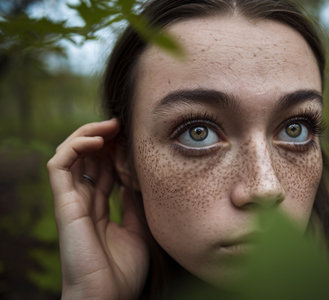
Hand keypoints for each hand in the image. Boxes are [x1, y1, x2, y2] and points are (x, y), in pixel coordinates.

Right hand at [47, 119, 148, 299]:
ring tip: (112, 125)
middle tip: (125, 125)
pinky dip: (74, 146)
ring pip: (71, 156)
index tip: (135, 139)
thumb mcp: (138, 229)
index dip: (116, 151)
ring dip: (89, 134)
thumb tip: (137, 181)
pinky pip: (59, 166)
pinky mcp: (63, 204)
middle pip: (89, 160)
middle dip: (106, 138)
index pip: (103, 170)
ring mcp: (72, 202)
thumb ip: (133, 204)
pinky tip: (97, 139)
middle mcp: (84, 202)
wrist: (108, 298)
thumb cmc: (123, 272)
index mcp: (99, 208)